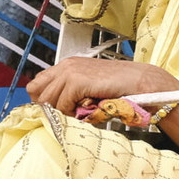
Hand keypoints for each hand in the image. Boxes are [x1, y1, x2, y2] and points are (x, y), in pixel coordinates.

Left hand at [27, 57, 178, 114]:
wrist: (141, 84)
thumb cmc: (121, 88)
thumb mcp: (90, 87)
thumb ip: (72, 93)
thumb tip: (55, 108)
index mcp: (68, 65)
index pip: (38, 83)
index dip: (44, 99)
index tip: (57, 109)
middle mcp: (66, 65)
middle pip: (37, 91)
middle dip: (48, 106)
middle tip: (66, 113)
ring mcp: (70, 72)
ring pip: (48, 100)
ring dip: (62, 111)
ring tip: (80, 112)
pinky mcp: (77, 81)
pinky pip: (62, 104)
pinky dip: (71, 112)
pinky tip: (86, 110)